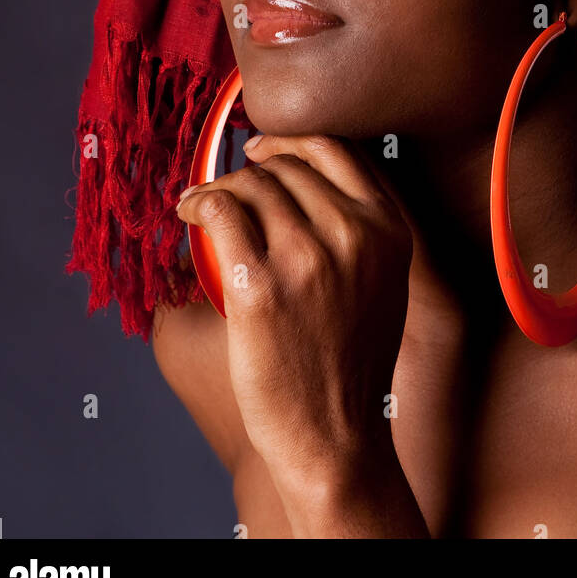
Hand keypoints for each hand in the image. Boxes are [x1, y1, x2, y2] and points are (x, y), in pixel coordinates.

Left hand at [175, 133, 413, 498]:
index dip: (288, 140)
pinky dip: (198, 203)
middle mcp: (352, 234)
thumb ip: (361, 227)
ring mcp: (306, 258)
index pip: (333, 149)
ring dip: (218, 187)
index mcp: (388, 229)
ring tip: (199, 204)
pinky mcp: (259, 286)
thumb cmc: (351, 364)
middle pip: (285, 166)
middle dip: (249, 170)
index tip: (261, 148)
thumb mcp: (383, 282)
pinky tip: (188, 213)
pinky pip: (220, 213)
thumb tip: (306, 179)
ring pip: (250, 185)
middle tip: (225, 187)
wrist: (337, 437)